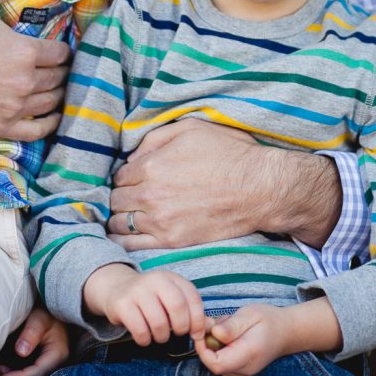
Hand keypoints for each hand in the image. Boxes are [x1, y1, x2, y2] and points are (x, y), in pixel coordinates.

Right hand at [0, 0, 71, 138]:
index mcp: (24, 51)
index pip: (61, 53)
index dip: (63, 49)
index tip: (60, 49)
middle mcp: (24, 81)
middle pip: (59, 78)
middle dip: (61, 71)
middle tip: (60, 68)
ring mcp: (12, 107)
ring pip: (50, 103)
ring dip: (58, 95)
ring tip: (57, 88)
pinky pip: (35, 131)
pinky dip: (48, 125)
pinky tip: (52, 118)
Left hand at [0, 306, 68, 375]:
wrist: (48, 310)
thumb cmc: (46, 312)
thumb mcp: (40, 317)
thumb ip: (32, 332)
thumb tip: (21, 351)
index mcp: (57, 353)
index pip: (39, 372)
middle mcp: (53, 363)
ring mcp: (45, 365)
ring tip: (0, 370)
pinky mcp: (37, 363)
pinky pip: (27, 373)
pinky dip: (15, 374)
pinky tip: (3, 369)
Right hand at [83, 264, 205, 346]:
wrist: (118, 289)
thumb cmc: (152, 298)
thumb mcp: (171, 297)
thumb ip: (191, 310)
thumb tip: (211, 327)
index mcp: (171, 277)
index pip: (192, 297)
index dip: (198, 320)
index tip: (196, 334)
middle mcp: (155, 279)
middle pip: (177, 307)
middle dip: (181, 327)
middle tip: (176, 333)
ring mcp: (138, 290)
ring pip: (159, 322)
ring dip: (162, 337)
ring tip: (158, 335)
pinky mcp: (122, 304)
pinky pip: (140, 330)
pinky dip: (145, 340)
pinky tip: (144, 336)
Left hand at [108, 119, 340, 249]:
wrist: (259, 189)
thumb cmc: (228, 153)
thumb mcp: (190, 129)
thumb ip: (155, 138)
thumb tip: (133, 154)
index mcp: (151, 165)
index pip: (120, 175)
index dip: (126, 175)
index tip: (134, 178)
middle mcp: (149, 194)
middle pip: (116, 199)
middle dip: (121, 196)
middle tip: (131, 196)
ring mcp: (160, 221)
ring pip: (120, 223)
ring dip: (121, 218)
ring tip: (130, 215)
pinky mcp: (172, 241)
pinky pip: (134, 246)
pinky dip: (126, 241)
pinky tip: (130, 236)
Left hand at [195, 297, 341, 375]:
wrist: (285, 332)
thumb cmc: (268, 320)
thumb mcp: (250, 314)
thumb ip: (232, 326)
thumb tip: (214, 333)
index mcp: (248, 354)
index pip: (216, 364)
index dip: (202, 349)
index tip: (202, 329)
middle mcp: (244, 369)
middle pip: (212, 364)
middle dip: (207, 342)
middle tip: (215, 322)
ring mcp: (242, 373)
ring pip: (215, 362)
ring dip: (213, 344)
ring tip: (227, 326)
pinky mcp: (239, 370)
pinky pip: (221, 361)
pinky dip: (219, 347)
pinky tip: (229, 334)